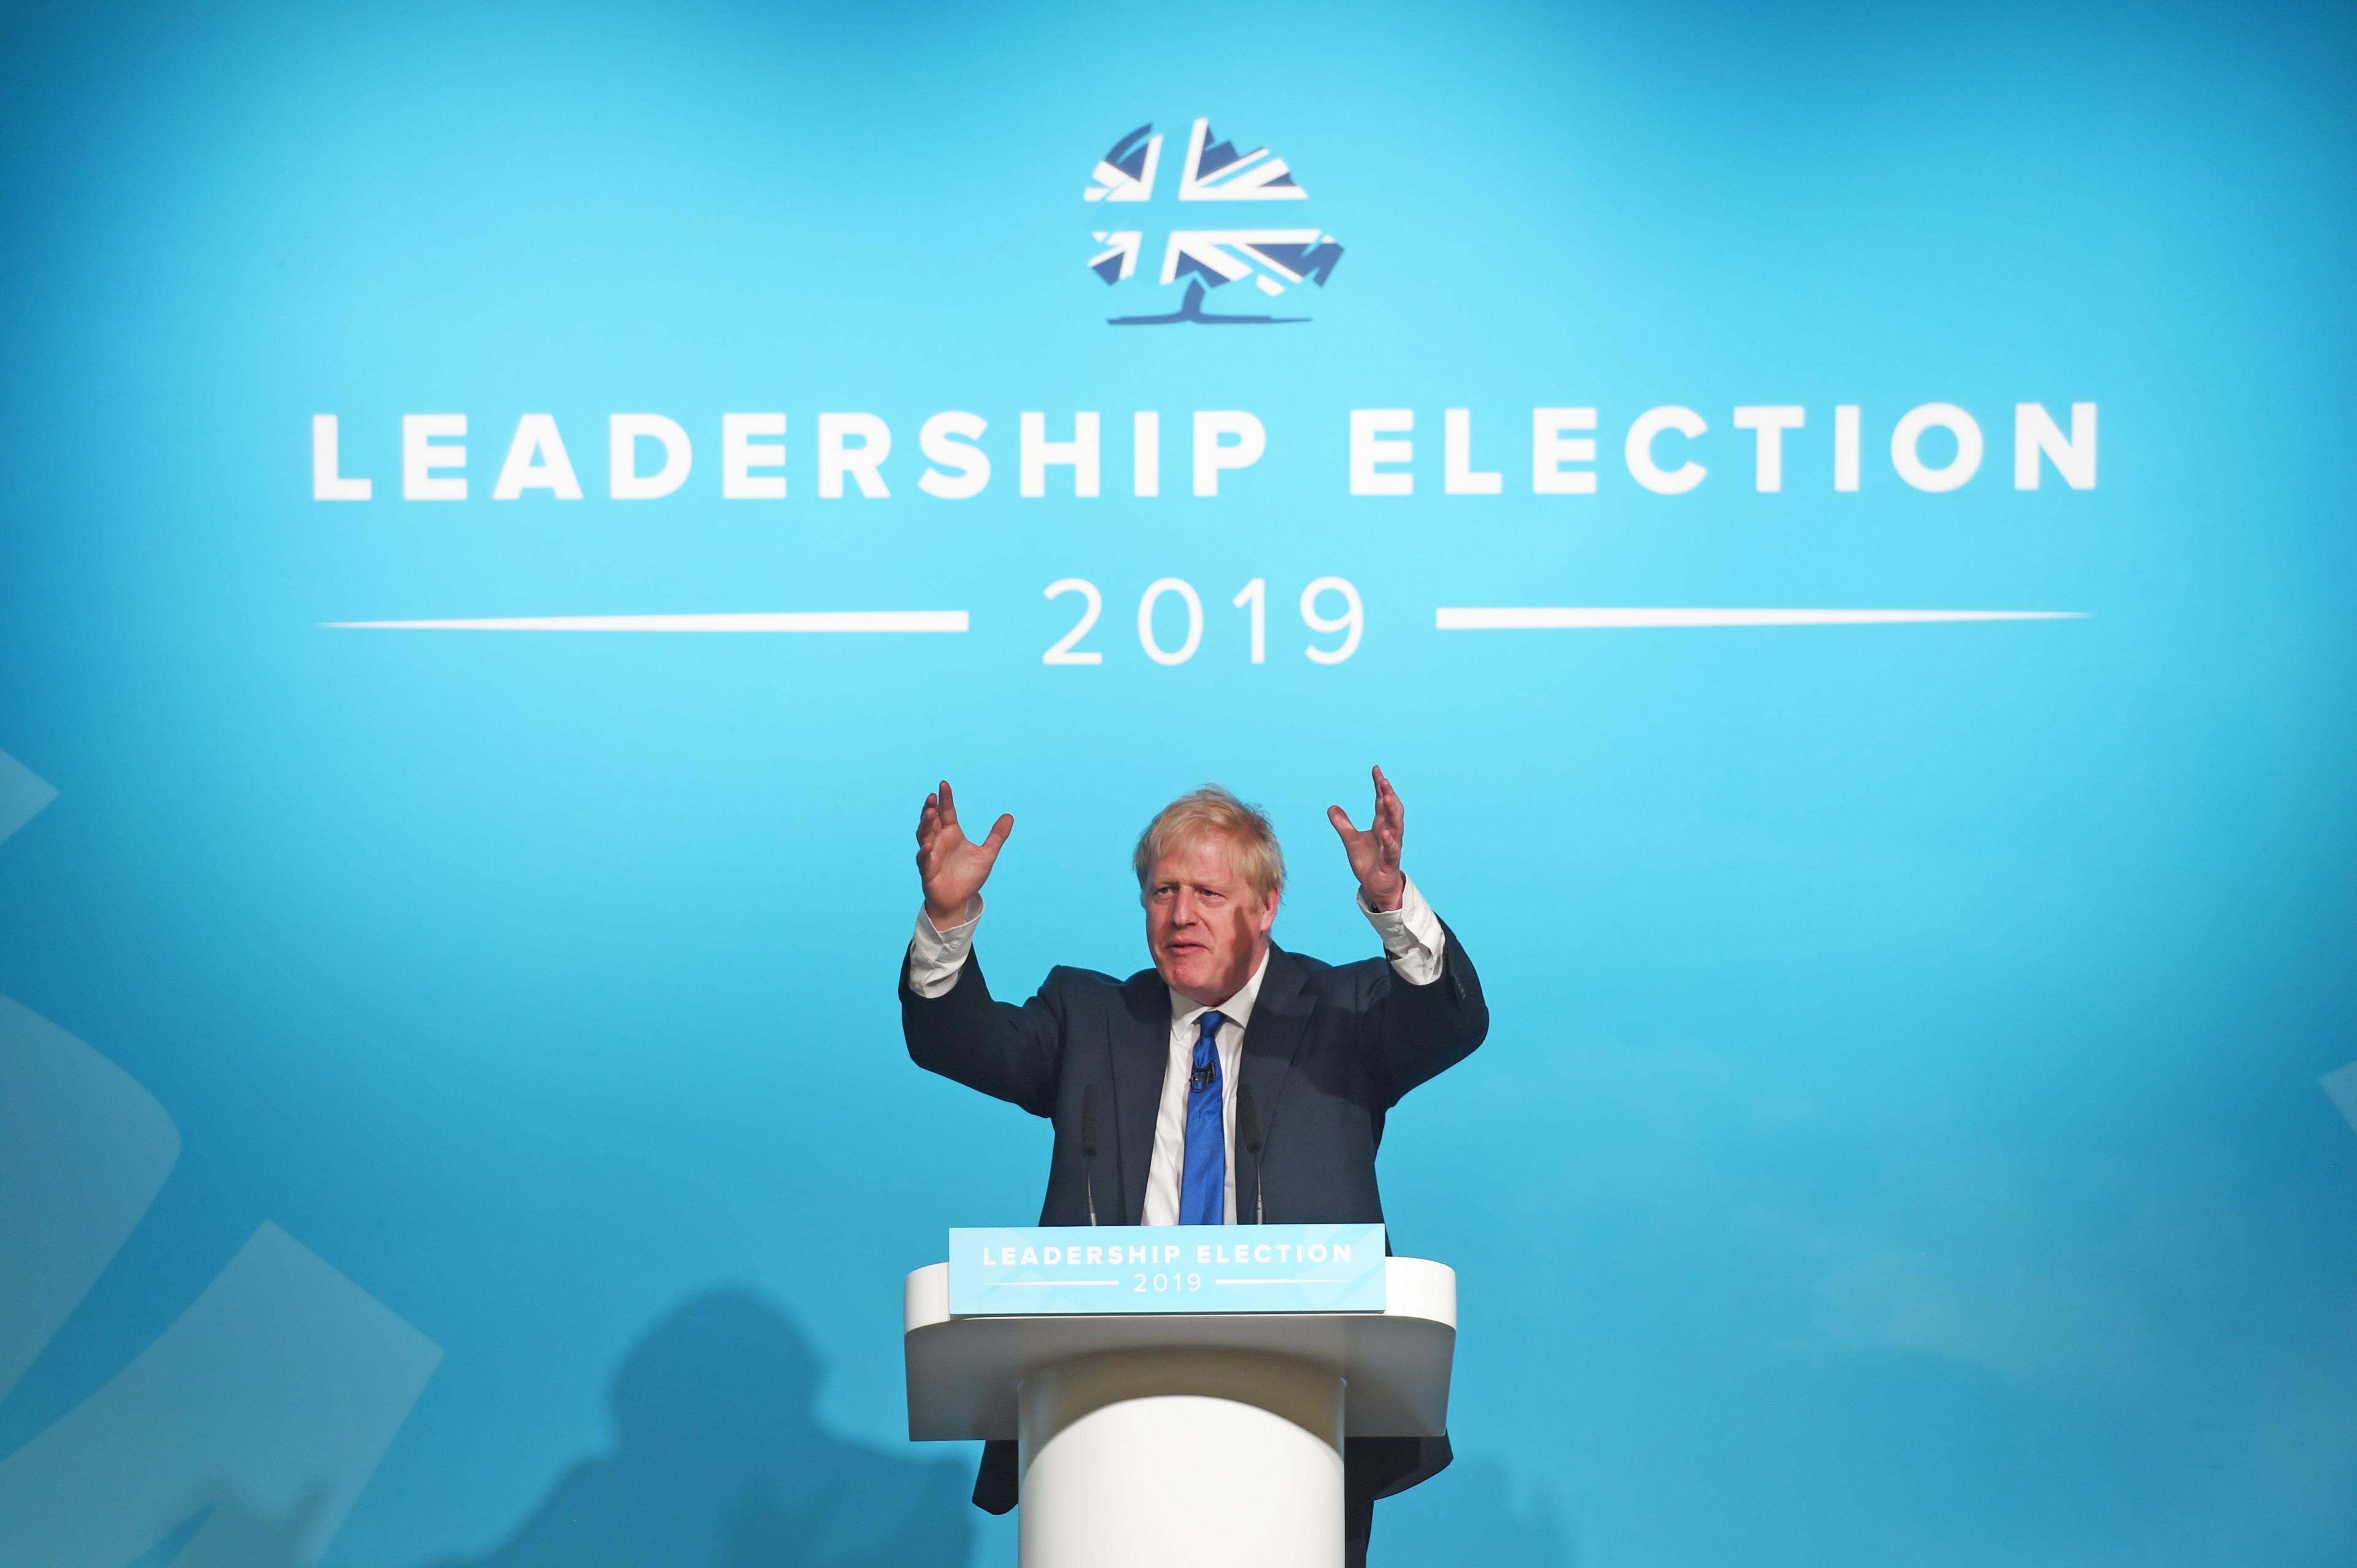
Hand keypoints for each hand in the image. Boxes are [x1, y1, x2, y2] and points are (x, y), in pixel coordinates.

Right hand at [915, 780, 1012, 928]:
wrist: (959, 901)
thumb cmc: (969, 877)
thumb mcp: (987, 855)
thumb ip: (997, 836)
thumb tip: (1009, 816)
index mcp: (951, 833)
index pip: (946, 812)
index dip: (945, 799)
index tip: (943, 784)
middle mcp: (938, 841)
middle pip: (931, 820)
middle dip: (930, 808)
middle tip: (931, 797)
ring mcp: (931, 855)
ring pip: (923, 835)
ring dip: (924, 824)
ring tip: (929, 813)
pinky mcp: (927, 870)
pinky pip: (923, 859)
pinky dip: (925, 852)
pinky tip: (928, 845)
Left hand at [1326, 765, 1405, 912]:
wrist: (1377, 887)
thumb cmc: (1369, 862)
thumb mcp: (1351, 841)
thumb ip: (1343, 824)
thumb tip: (1331, 807)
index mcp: (1381, 825)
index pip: (1382, 802)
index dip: (1380, 786)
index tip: (1376, 770)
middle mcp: (1389, 833)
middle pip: (1392, 810)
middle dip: (1389, 794)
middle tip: (1384, 780)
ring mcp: (1392, 847)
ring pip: (1396, 826)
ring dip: (1393, 812)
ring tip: (1387, 797)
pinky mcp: (1390, 862)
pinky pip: (1391, 850)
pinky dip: (1389, 841)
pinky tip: (1385, 832)